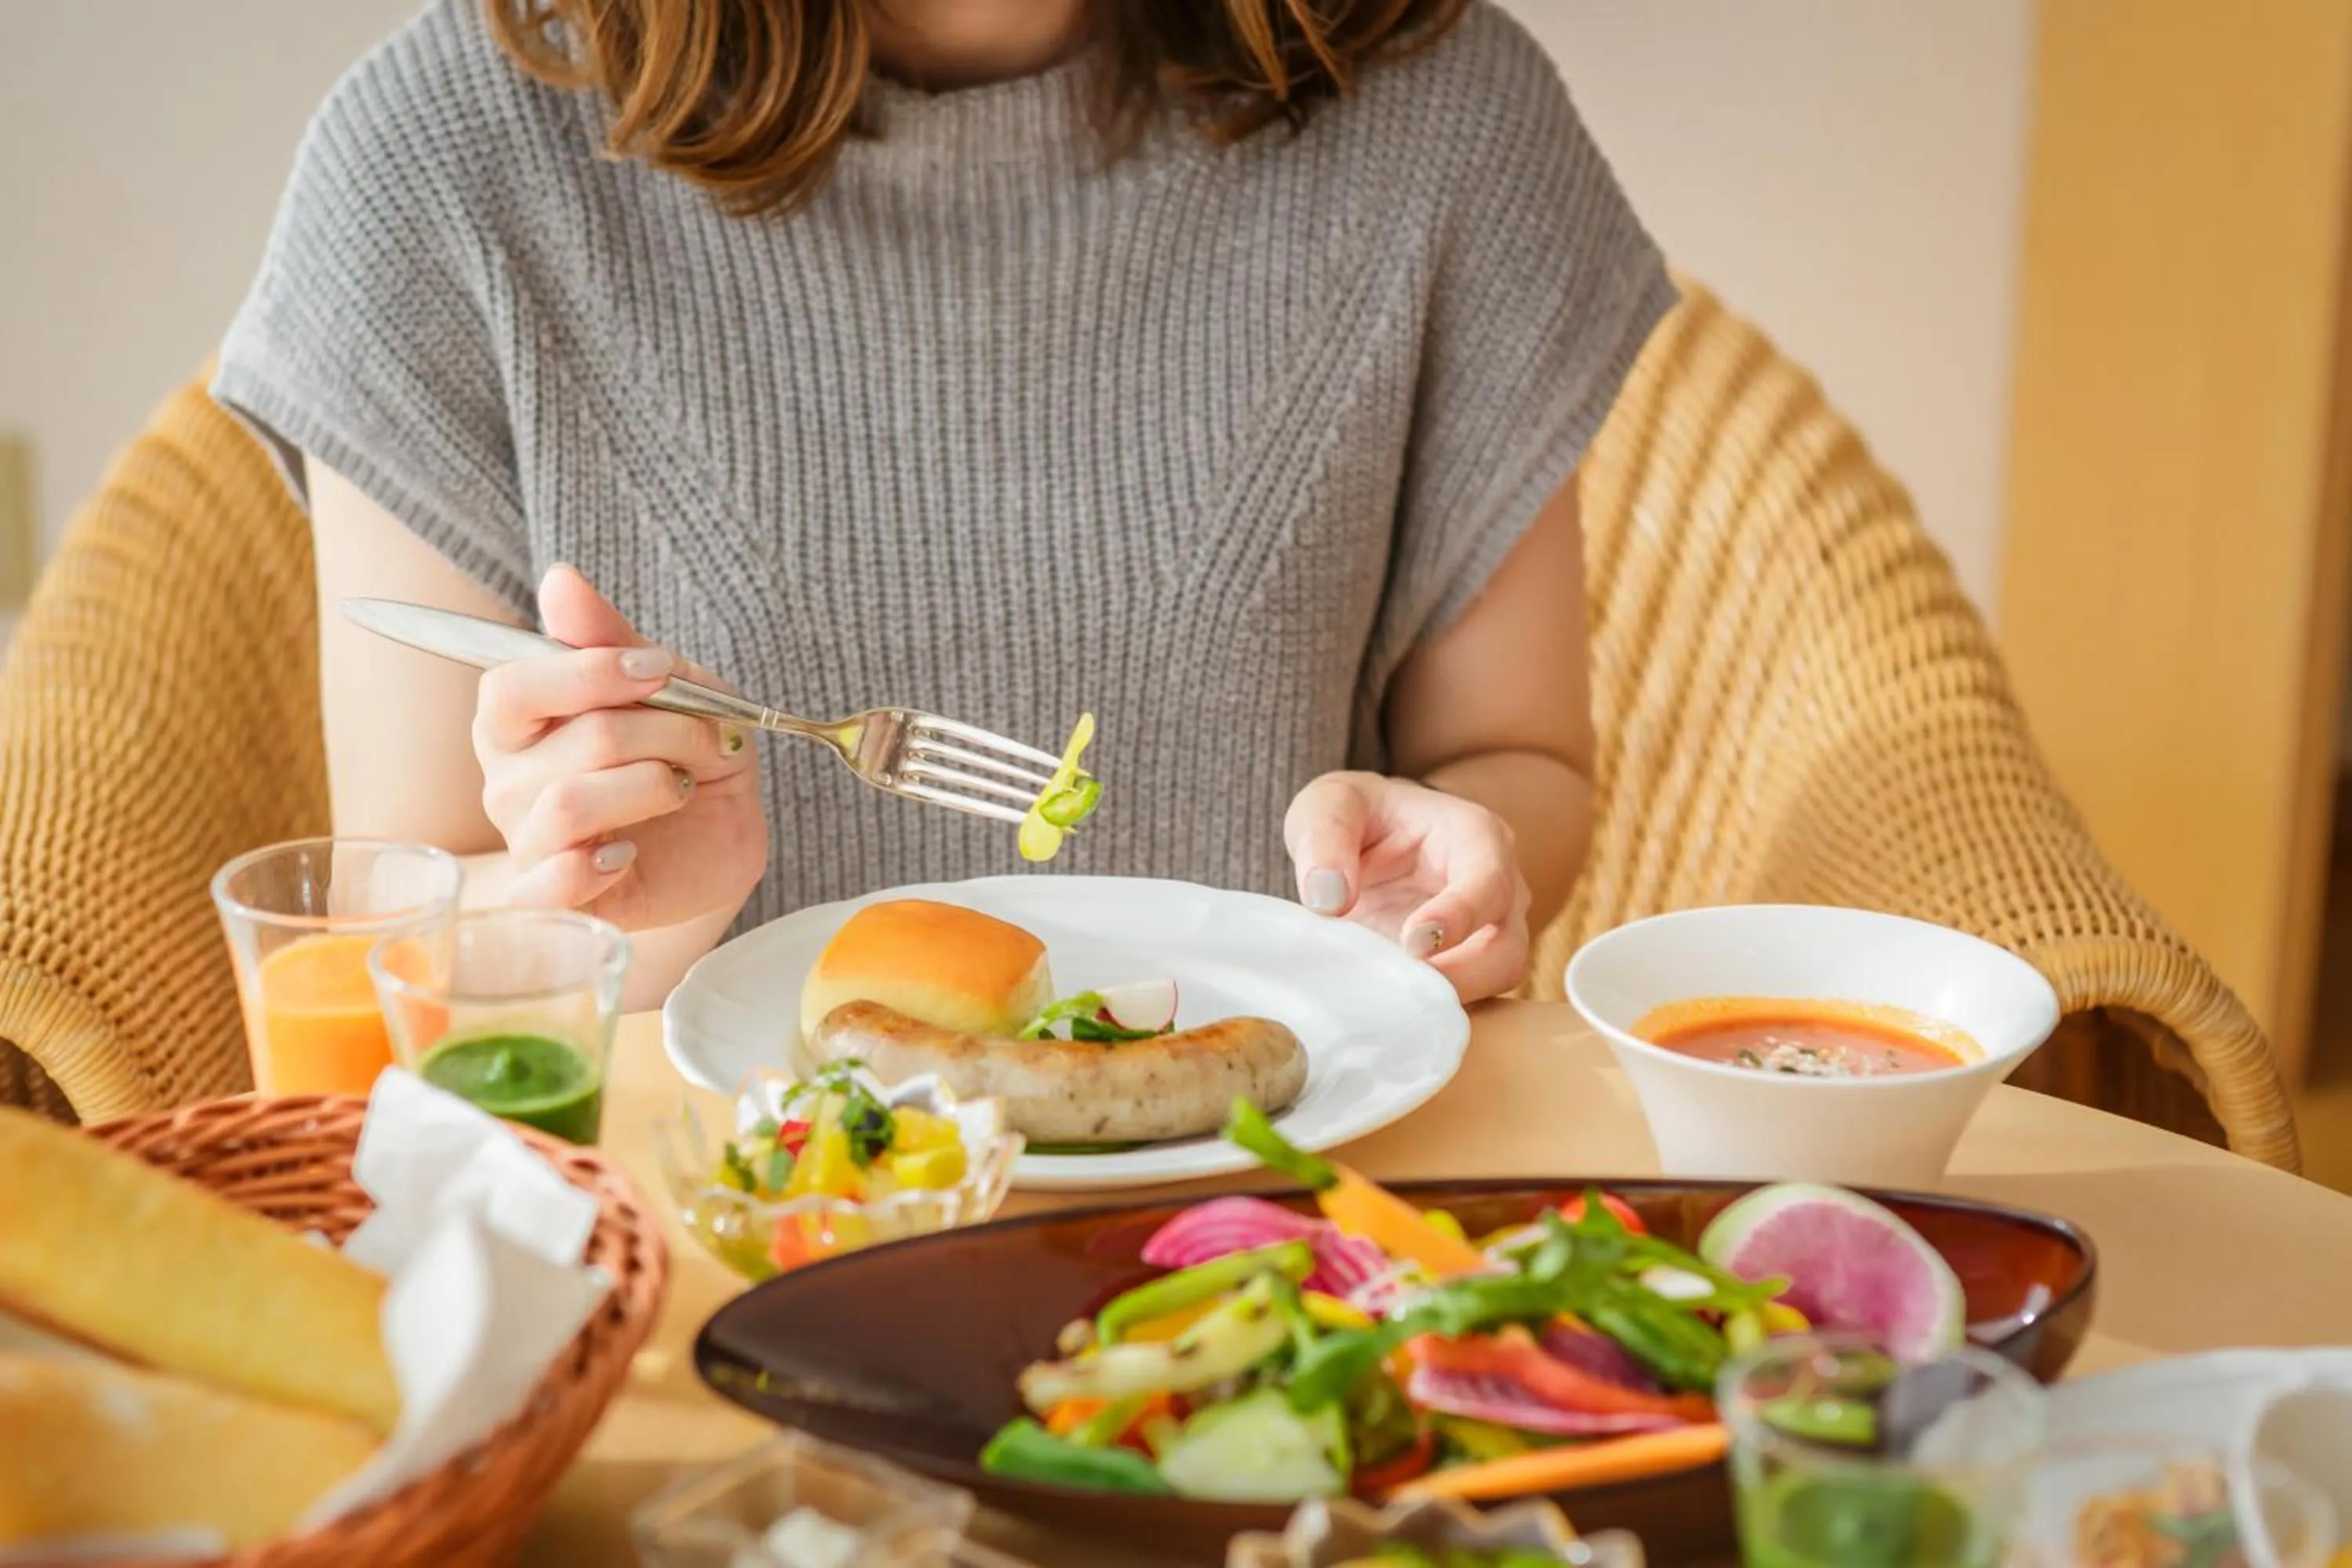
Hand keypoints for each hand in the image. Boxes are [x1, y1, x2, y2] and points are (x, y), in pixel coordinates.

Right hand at [474, 566, 768, 929]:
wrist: (718, 837)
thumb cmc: (681, 752)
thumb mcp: (666, 683)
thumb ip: (608, 637)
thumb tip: (559, 578)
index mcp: (519, 717)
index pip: (513, 684)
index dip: (591, 673)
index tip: (658, 671)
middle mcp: (507, 778)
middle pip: (576, 740)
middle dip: (666, 732)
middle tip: (707, 742)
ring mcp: (526, 840)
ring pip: (570, 803)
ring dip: (654, 787)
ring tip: (680, 790)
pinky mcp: (556, 897)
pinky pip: (552, 883)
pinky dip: (599, 863)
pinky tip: (632, 852)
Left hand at [1283, 771, 1532, 1002]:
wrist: (1367, 837)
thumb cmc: (1360, 814)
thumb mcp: (1330, 803)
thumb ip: (1324, 838)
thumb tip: (1329, 899)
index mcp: (1475, 836)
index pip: (1488, 880)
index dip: (1459, 915)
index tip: (1414, 943)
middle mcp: (1497, 888)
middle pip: (1507, 947)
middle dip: (1464, 976)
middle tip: (1407, 990)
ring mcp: (1485, 933)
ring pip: (1492, 982)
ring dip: (1447, 1000)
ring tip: (1391, 1004)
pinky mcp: (1462, 967)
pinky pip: (1463, 999)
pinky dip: (1430, 1011)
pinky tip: (1386, 1012)